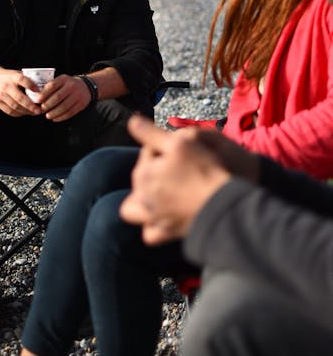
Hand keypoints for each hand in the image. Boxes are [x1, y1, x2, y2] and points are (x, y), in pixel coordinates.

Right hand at [0, 68, 43, 116]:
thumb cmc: (10, 77)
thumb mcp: (17, 74)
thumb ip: (28, 80)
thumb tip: (44, 89)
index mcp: (12, 76)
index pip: (22, 80)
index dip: (30, 85)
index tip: (39, 91)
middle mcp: (6, 86)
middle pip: (19, 98)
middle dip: (30, 106)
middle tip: (39, 110)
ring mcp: (1, 95)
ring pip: (15, 106)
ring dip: (26, 111)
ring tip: (34, 113)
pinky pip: (10, 111)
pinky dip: (19, 114)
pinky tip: (25, 113)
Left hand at [37, 75, 91, 121]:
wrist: (85, 87)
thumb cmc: (67, 85)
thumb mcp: (61, 81)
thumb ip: (51, 87)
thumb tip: (36, 96)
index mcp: (64, 79)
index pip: (52, 86)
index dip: (44, 94)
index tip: (37, 100)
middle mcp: (71, 86)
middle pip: (58, 97)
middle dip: (48, 105)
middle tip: (41, 110)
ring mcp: (77, 95)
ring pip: (64, 106)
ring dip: (54, 113)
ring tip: (47, 116)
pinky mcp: (81, 104)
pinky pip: (70, 112)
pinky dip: (61, 117)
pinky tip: (55, 118)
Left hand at [120, 116, 231, 244]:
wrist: (224, 205)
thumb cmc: (204, 170)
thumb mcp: (180, 142)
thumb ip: (151, 133)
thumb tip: (131, 121)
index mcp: (143, 174)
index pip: (147, 153)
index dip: (163, 146)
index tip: (181, 146)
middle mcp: (142, 198)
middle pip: (141, 177)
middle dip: (154, 169)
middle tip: (178, 165)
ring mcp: (153, 218)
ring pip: (134, 208)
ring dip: (142, 199)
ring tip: (159, 192)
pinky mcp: (166, 234)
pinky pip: (150, 233)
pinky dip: (152, 225)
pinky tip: (163, 216)